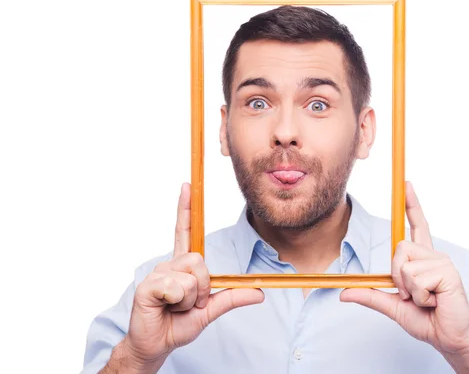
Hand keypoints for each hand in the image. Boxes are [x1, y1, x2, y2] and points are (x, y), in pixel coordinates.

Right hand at [124, 183, 264, 368]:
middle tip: (189, 303)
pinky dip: (178, 303)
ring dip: (190, 299)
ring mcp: (158, 274)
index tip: (187, 185)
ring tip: (176, 307)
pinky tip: (165, 307)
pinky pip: (176, 288)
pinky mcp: (148, 286)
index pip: (184, 231)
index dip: (185, 208)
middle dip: (202, 288)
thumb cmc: (178, 325)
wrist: (156, 344)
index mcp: (182, 265)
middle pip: (199, 261)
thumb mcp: (210, 311)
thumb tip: (260, 293)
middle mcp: (170, 264)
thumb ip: (232, 298)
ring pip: (191, 277)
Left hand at [340, 181, 468, 356]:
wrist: (449, 338)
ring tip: (427, 299)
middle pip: (399, 248)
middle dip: (398, 275)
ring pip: (405, 264)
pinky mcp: (448, 272)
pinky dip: (420, 296)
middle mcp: (434, 255)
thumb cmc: (427, 320)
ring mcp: (443, 262)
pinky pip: (417, 277)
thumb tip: (343, 293)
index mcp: (424, 259)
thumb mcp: (393, 306)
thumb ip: (371, 296)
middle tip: (414, 295)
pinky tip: (435, 301)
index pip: (417, 226)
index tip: (407, 184)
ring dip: (410, 289)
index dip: (412, 205)